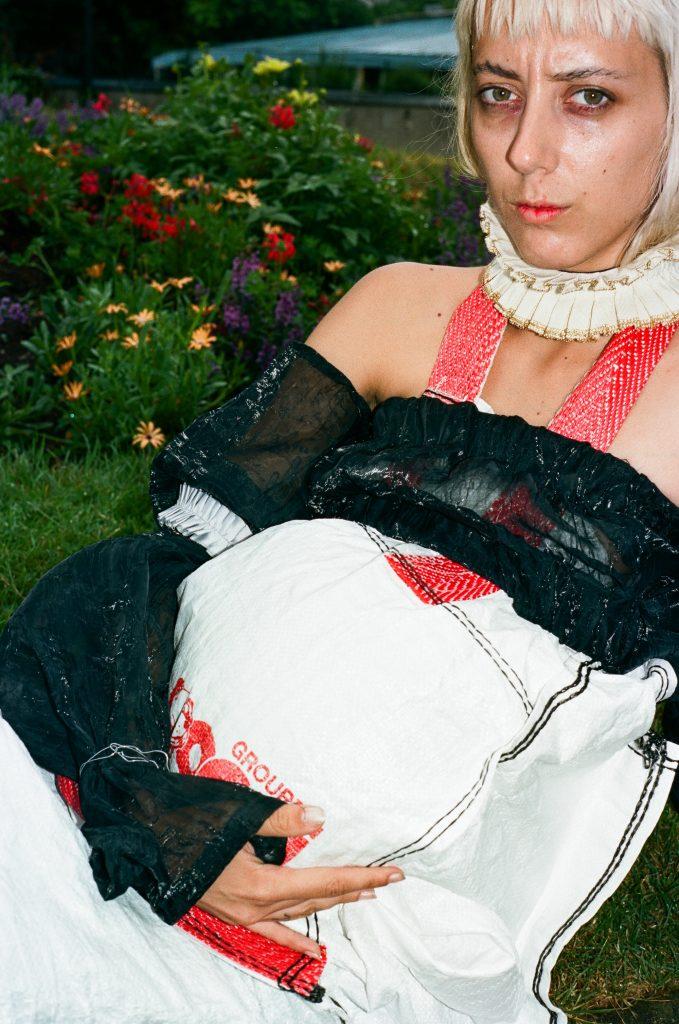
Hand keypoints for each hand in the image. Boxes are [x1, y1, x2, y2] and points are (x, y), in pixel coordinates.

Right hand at [196, 803, 404, 958]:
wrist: (147, 843)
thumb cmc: (190, 826)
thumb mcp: (236, 819)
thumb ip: (280, 821)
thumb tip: (320, 817)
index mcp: (262, 884)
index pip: (325, 880)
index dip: (361, 876)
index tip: (393, 875)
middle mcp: (257, 907)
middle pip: (318, 897)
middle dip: (356, 887)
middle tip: (389, 880)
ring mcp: (245, 915)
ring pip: (300, 912)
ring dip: (332, 903)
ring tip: (363, 896)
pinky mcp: (235, 915)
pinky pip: (273, 931)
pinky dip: (296, 938)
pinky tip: (315, 948)